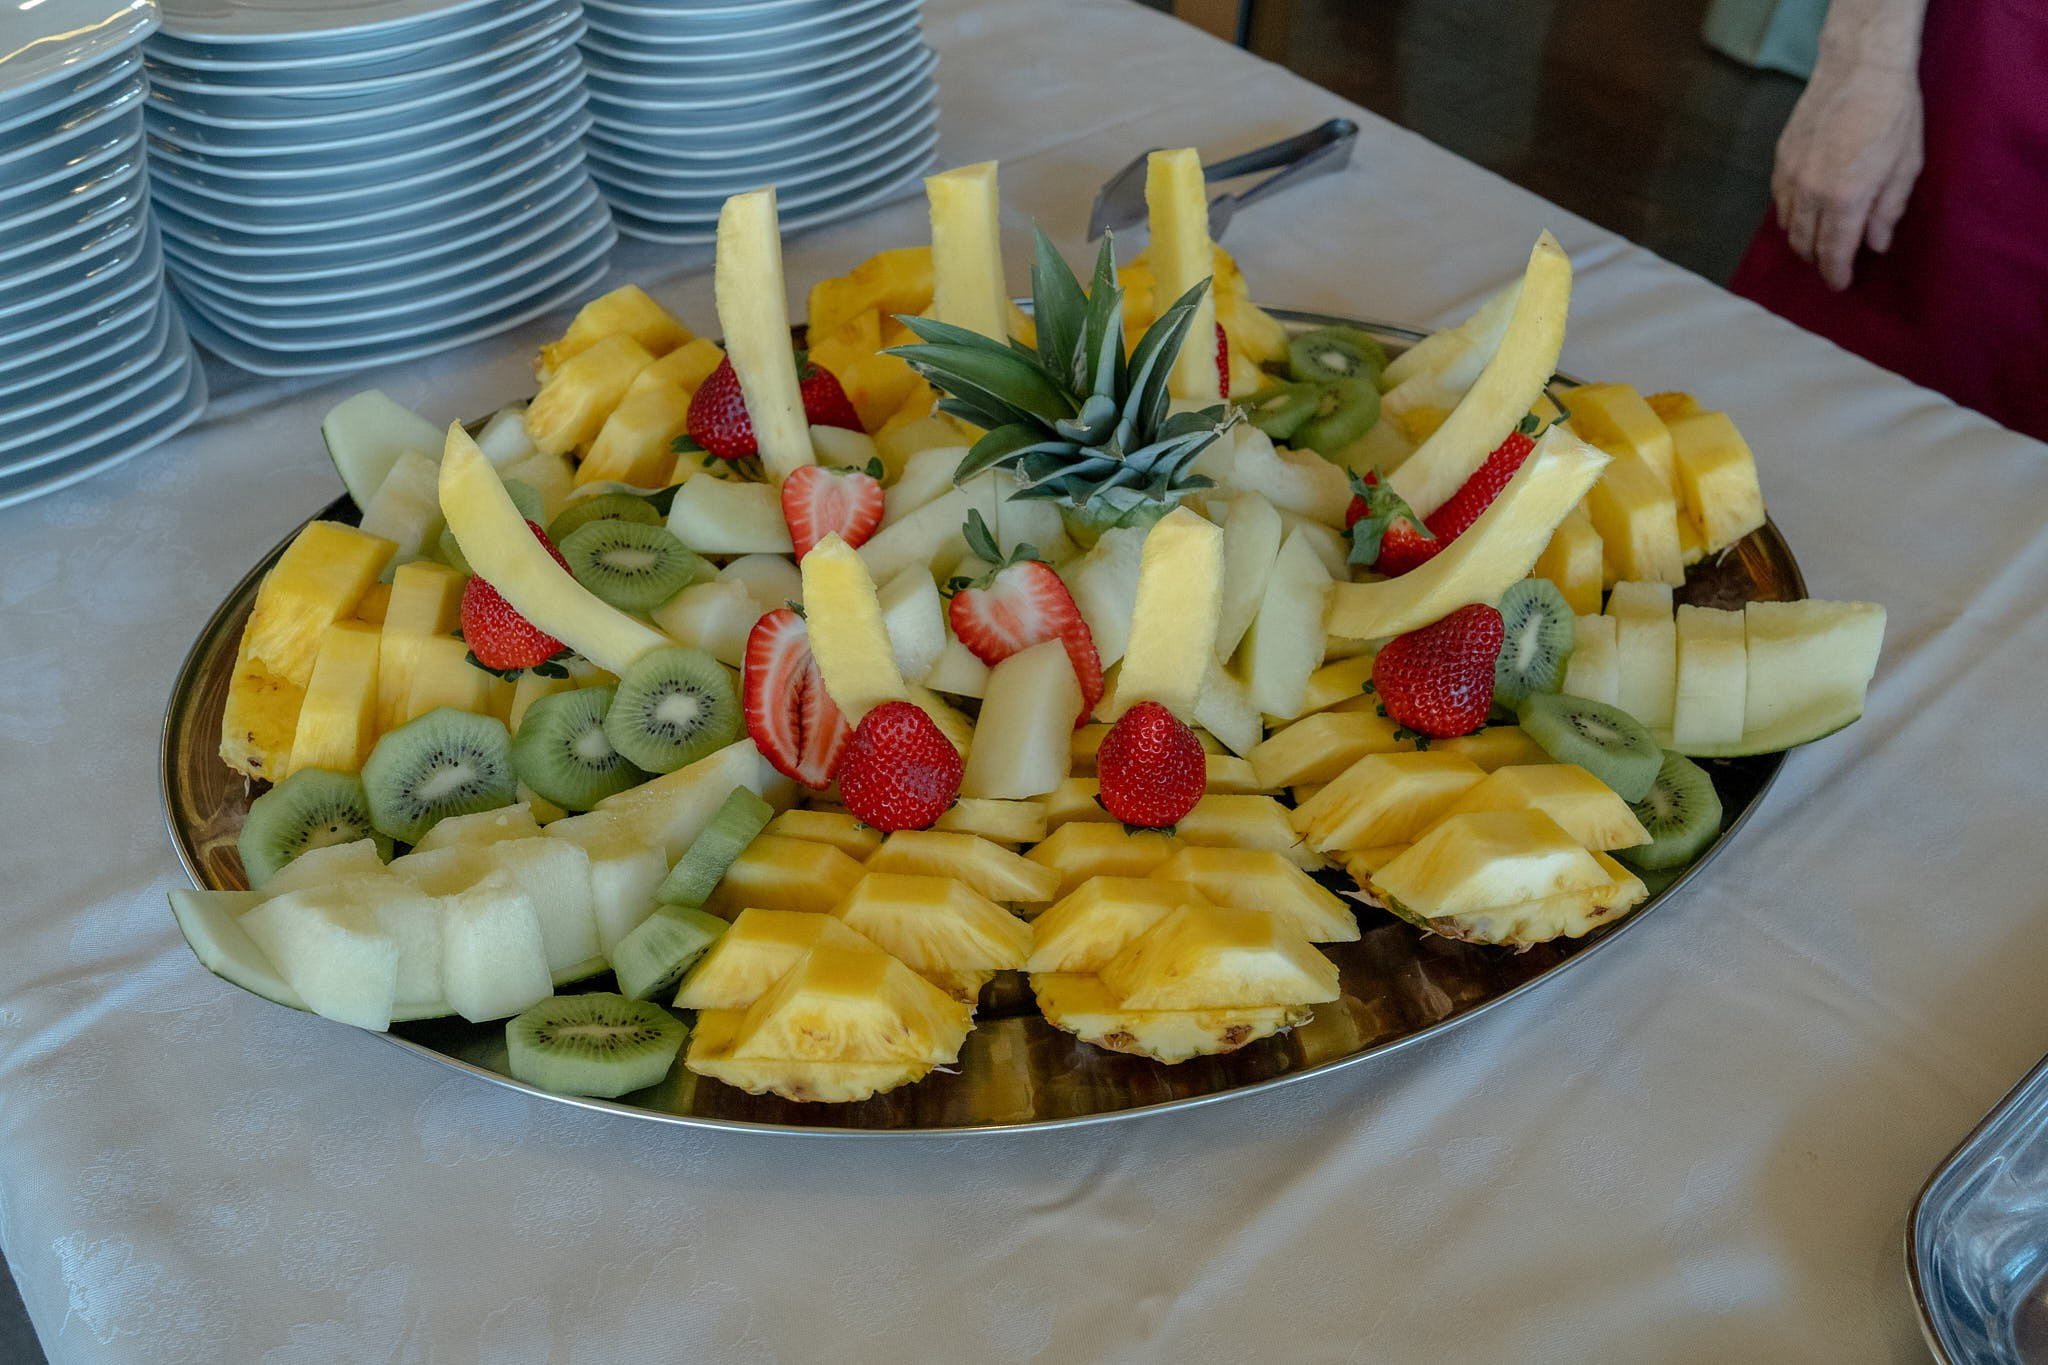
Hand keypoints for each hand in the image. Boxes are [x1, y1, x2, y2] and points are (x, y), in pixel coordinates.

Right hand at [1772, 53, 1923, 289]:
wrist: (1860, 70)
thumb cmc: (1892, 115)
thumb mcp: (1905, 166)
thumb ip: (1888, 211)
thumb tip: (1876, 245)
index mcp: (1846, 198)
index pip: (1833, 251)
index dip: (1836, 274)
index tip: (1840, 285)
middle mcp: (1811, 193)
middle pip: (1804, 244)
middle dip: (1818, 261)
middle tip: (1832, 265)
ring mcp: (1790, 176)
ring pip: (1787, 226)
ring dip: (1802, 240)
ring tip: (1818, 242)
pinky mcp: (1780, 160)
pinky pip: (1779, 202)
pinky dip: (1790, 216)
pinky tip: (1805, 213)